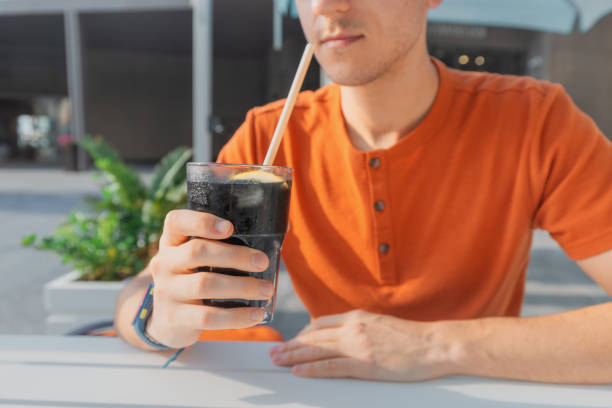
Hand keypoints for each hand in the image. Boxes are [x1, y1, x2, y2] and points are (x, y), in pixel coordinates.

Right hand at [145, 210, 272, 348]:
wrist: (169, 321)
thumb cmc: (197, 277)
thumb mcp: (203, 258)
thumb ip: (231, 242)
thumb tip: (284, 225)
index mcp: (172, 241)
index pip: (176, 221)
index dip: (201, 221)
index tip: (230, 227)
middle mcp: (164, 263)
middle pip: (197, 251)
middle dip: (235, 256)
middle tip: (263, 262)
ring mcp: (166, 291)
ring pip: (205, 284)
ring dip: (242, 286)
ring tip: (267, 289)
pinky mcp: (174, 318)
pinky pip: (208, 317)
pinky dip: (237, 316)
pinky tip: (256, 315)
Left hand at [269, 310, 451, 380]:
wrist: (435, 345)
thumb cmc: (413, 338)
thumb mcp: (382, 324)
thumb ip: (361, 327)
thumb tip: (342, 334)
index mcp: (358, 317)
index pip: (321, 323)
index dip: (303, 333)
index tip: (292, 340)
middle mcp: (354, 328)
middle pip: (314, 336)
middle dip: (291, 344)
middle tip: (274, 351)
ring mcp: (358, 346)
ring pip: (317, 350)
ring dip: (293, 355)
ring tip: (277, 360)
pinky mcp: (365, 364)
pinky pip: (331, 366)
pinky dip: (312, 368)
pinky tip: (299, 371)